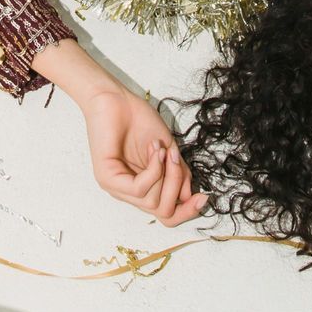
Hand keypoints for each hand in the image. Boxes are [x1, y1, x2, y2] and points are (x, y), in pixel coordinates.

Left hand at [78, 81, 206, 226]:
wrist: (115, 97)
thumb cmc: (137, 119)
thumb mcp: (167, 150)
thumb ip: (179, 173)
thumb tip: (190, 196)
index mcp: (144, 187)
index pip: (167, 214)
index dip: (188, 211)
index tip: (205, 197)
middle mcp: (129, 192)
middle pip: (164, 213)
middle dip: (178, 188)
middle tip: (176, 159)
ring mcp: (117, 187)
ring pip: (153, 203)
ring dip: (166, 174)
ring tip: (162, 149)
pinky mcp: (107, 178)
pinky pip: (139, 189)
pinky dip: (154, 170)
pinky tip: (155, 151)